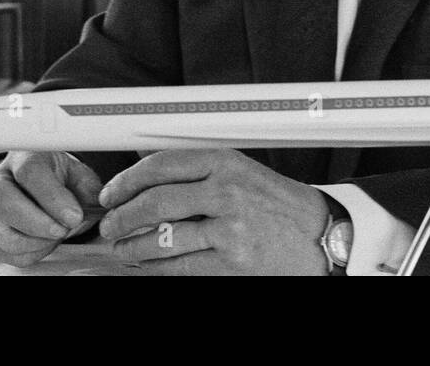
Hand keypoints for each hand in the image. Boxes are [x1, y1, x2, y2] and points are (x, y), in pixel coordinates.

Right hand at [0, 151, 103, 266]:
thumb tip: (97, 206)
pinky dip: (28, 254)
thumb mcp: (79, 176)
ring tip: (57, 234)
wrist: (41, 185)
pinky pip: (2, 251)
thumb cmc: (59, 179)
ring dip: (34, 242)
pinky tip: (44, 243)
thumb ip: (88, 190)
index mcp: (23, 157)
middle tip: (63, 230)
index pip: (30, 172)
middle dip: (37, 223)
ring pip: (0, 231)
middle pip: (2, 201)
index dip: (52, 198)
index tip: (74, 216)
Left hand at [95, 149, 329, 274]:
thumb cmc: (279, 204)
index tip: (111, 193)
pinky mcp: (232, 261)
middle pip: (155, 201)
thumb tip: (147, 173)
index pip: (161, 165)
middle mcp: (226, 190)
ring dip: (132, 246)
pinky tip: (146, 264)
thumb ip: (199, 171)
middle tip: (109, 225)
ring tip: (121, 248)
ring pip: (162, 237)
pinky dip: (155, 267)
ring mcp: (229, 227)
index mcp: (226, 162)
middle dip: (122, 216)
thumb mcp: (242, 172)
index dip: (127, 181)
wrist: (320, 235)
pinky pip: (180, 266)